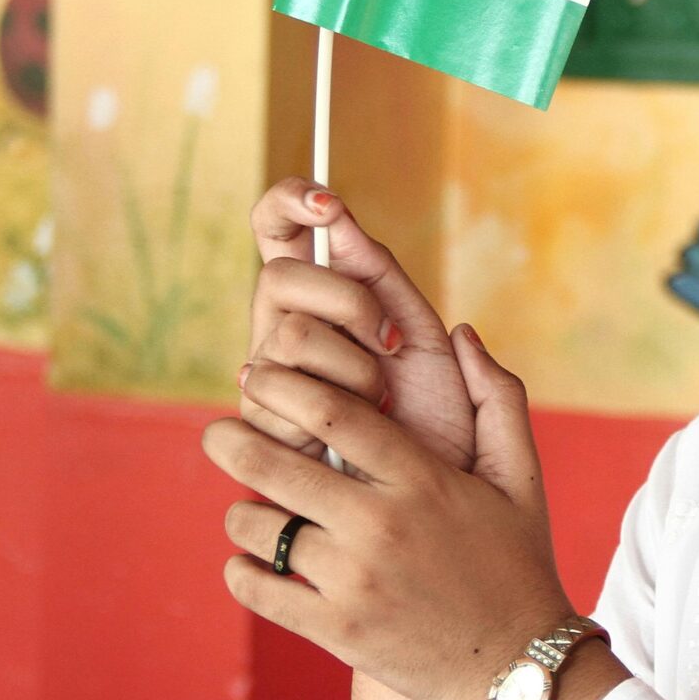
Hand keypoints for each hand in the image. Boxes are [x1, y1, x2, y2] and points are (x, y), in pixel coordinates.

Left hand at [208, 322, 572, 699]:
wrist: (518, 668)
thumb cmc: (518, 564)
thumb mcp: (522, 478)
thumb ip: (497, 399)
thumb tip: (461, 333)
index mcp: (422, 479)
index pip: (334, 412)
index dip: (285, 384)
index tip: (257, 373)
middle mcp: (381, 525)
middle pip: (276, 463)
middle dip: (231, 439)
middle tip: (217, 432)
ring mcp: (354, 581)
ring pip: (259, 527)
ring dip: (243, 513)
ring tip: (250, 509)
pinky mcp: (335, 630)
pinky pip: (257, 589)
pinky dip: (242, 571)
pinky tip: (252, 561)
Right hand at [245, 178, 476, 473]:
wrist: (436, 495)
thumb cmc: (433, 420)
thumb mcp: (420, 337)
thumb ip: (382, 278)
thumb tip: (339, 217)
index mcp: (320, 300)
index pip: (276, 230)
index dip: (287, 204)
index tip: (327, 204)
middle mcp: (282, 330)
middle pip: (279, 275)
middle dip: (349, 303)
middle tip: (389, 342)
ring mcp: (267, 376)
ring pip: (289, 331)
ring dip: (353, 365)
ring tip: (380, 401)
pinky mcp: (262, 422)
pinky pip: (281, 386)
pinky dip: (340, 401)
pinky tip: (357, 430)